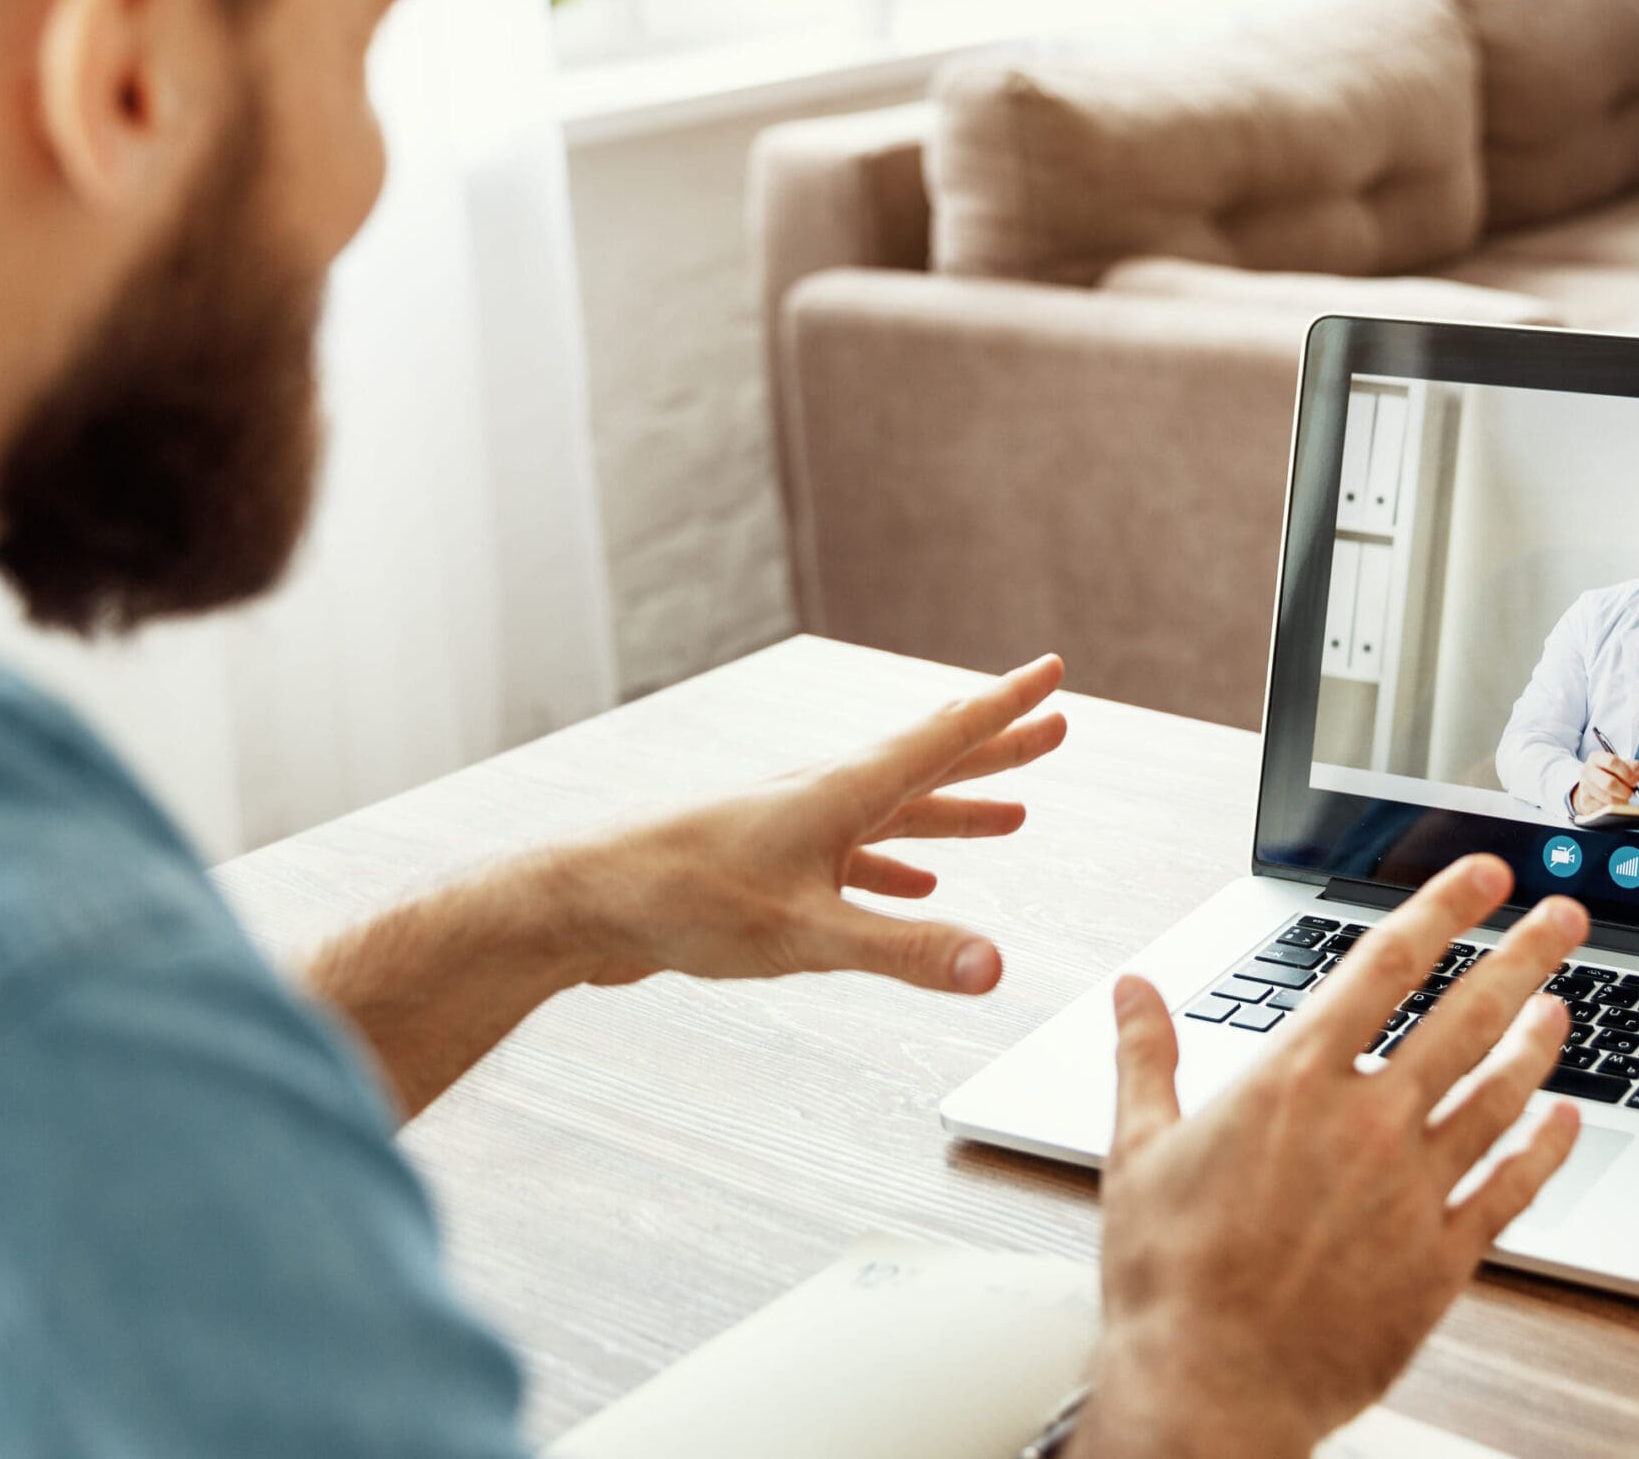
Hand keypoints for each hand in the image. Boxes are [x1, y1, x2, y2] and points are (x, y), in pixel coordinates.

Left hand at [303, 656, 1066, 1117]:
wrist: (584, 904)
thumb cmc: (683, 903)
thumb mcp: (807, 934)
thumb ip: (904, 951)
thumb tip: (995, 967)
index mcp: (842, 792)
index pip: (943, 736)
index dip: (1005, 705)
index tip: (1054, 671)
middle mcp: (824, 796)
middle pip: (929, 763)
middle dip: (996, 748)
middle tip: (1055, 726)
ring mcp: (795, 829)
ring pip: (895, 811)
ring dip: (955, 810)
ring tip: (1011, 813)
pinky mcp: (767, 867)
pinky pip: (855, 858)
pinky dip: (897, 868)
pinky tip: (914, 889)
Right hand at [1071, 857, 1588, 1458]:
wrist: (1208, 1389)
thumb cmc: (1167, 1279)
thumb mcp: (1136, 1150)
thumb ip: (1144, 1059)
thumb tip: (1132, 992)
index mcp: (1292, 1083)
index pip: (1385, 966)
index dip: (1442, 909)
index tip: (1483, 875)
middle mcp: (1365, 1123)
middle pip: (1464, 1016)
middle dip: (1522, 955)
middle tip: (1564, 915)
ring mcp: (1412, 1190)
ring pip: (1498, 1095)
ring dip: (1538, 1043)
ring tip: (1564, 1003)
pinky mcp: (1440, 1258)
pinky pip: (1510, 1189)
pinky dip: (1546, 1149)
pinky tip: (1565, 1119)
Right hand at [1570, 749, 1638, 818]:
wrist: (1595, 785)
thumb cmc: (1612, 773)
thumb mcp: (1624, 765)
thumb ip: (1635, 767)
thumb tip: (1636, 776)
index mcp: (1596, 758)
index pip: (1612, 762)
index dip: (1627, 772)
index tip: (1635, 780)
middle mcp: (1587, 771)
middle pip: (1609, 783)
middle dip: (1625, 791)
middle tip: (1631, 793)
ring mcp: (1585, 788)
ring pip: (1608, 799)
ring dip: (1622, 801)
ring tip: (1625, 798)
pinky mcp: (1585, 803)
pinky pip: (1604, 809)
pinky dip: (1614, 809)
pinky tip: (1617, 804)